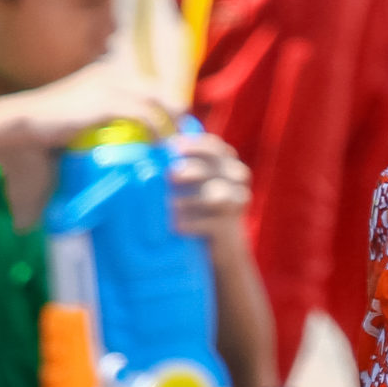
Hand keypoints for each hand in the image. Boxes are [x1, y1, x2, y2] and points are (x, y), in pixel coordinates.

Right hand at [2, 61, 177, 152]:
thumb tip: (118, 136)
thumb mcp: (78, 112)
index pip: (147, 87)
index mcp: (106, 73)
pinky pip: (144, 117)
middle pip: (158, 92)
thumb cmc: (45, 123)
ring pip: (156, 103)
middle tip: (178, 139)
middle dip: (173, 114)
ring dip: (169, 125)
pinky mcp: (107, 104)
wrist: (21, 121)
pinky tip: (159, 146)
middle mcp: (112, 74)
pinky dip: (156, 132)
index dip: (163, 107)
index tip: (172, 128)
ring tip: (173, 146)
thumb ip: (99, 117)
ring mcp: (110, 87)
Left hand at [168, 129, 253, 247]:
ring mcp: (237, 203)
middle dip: (193, 168)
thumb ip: (179, 162)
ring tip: (170, 205)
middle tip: (170, 174)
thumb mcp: (193, 182)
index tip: (171, 146)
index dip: (194, 145)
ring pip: (218, 195)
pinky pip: (213, 223)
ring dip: (192, 199)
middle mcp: (236, 179)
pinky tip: (177, 225)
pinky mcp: (230, 228)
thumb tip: (151, 138)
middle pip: (217, 168)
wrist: (222, 248)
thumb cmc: (200, 209)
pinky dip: (194, 223)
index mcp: (226, 163)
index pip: (214, 147)